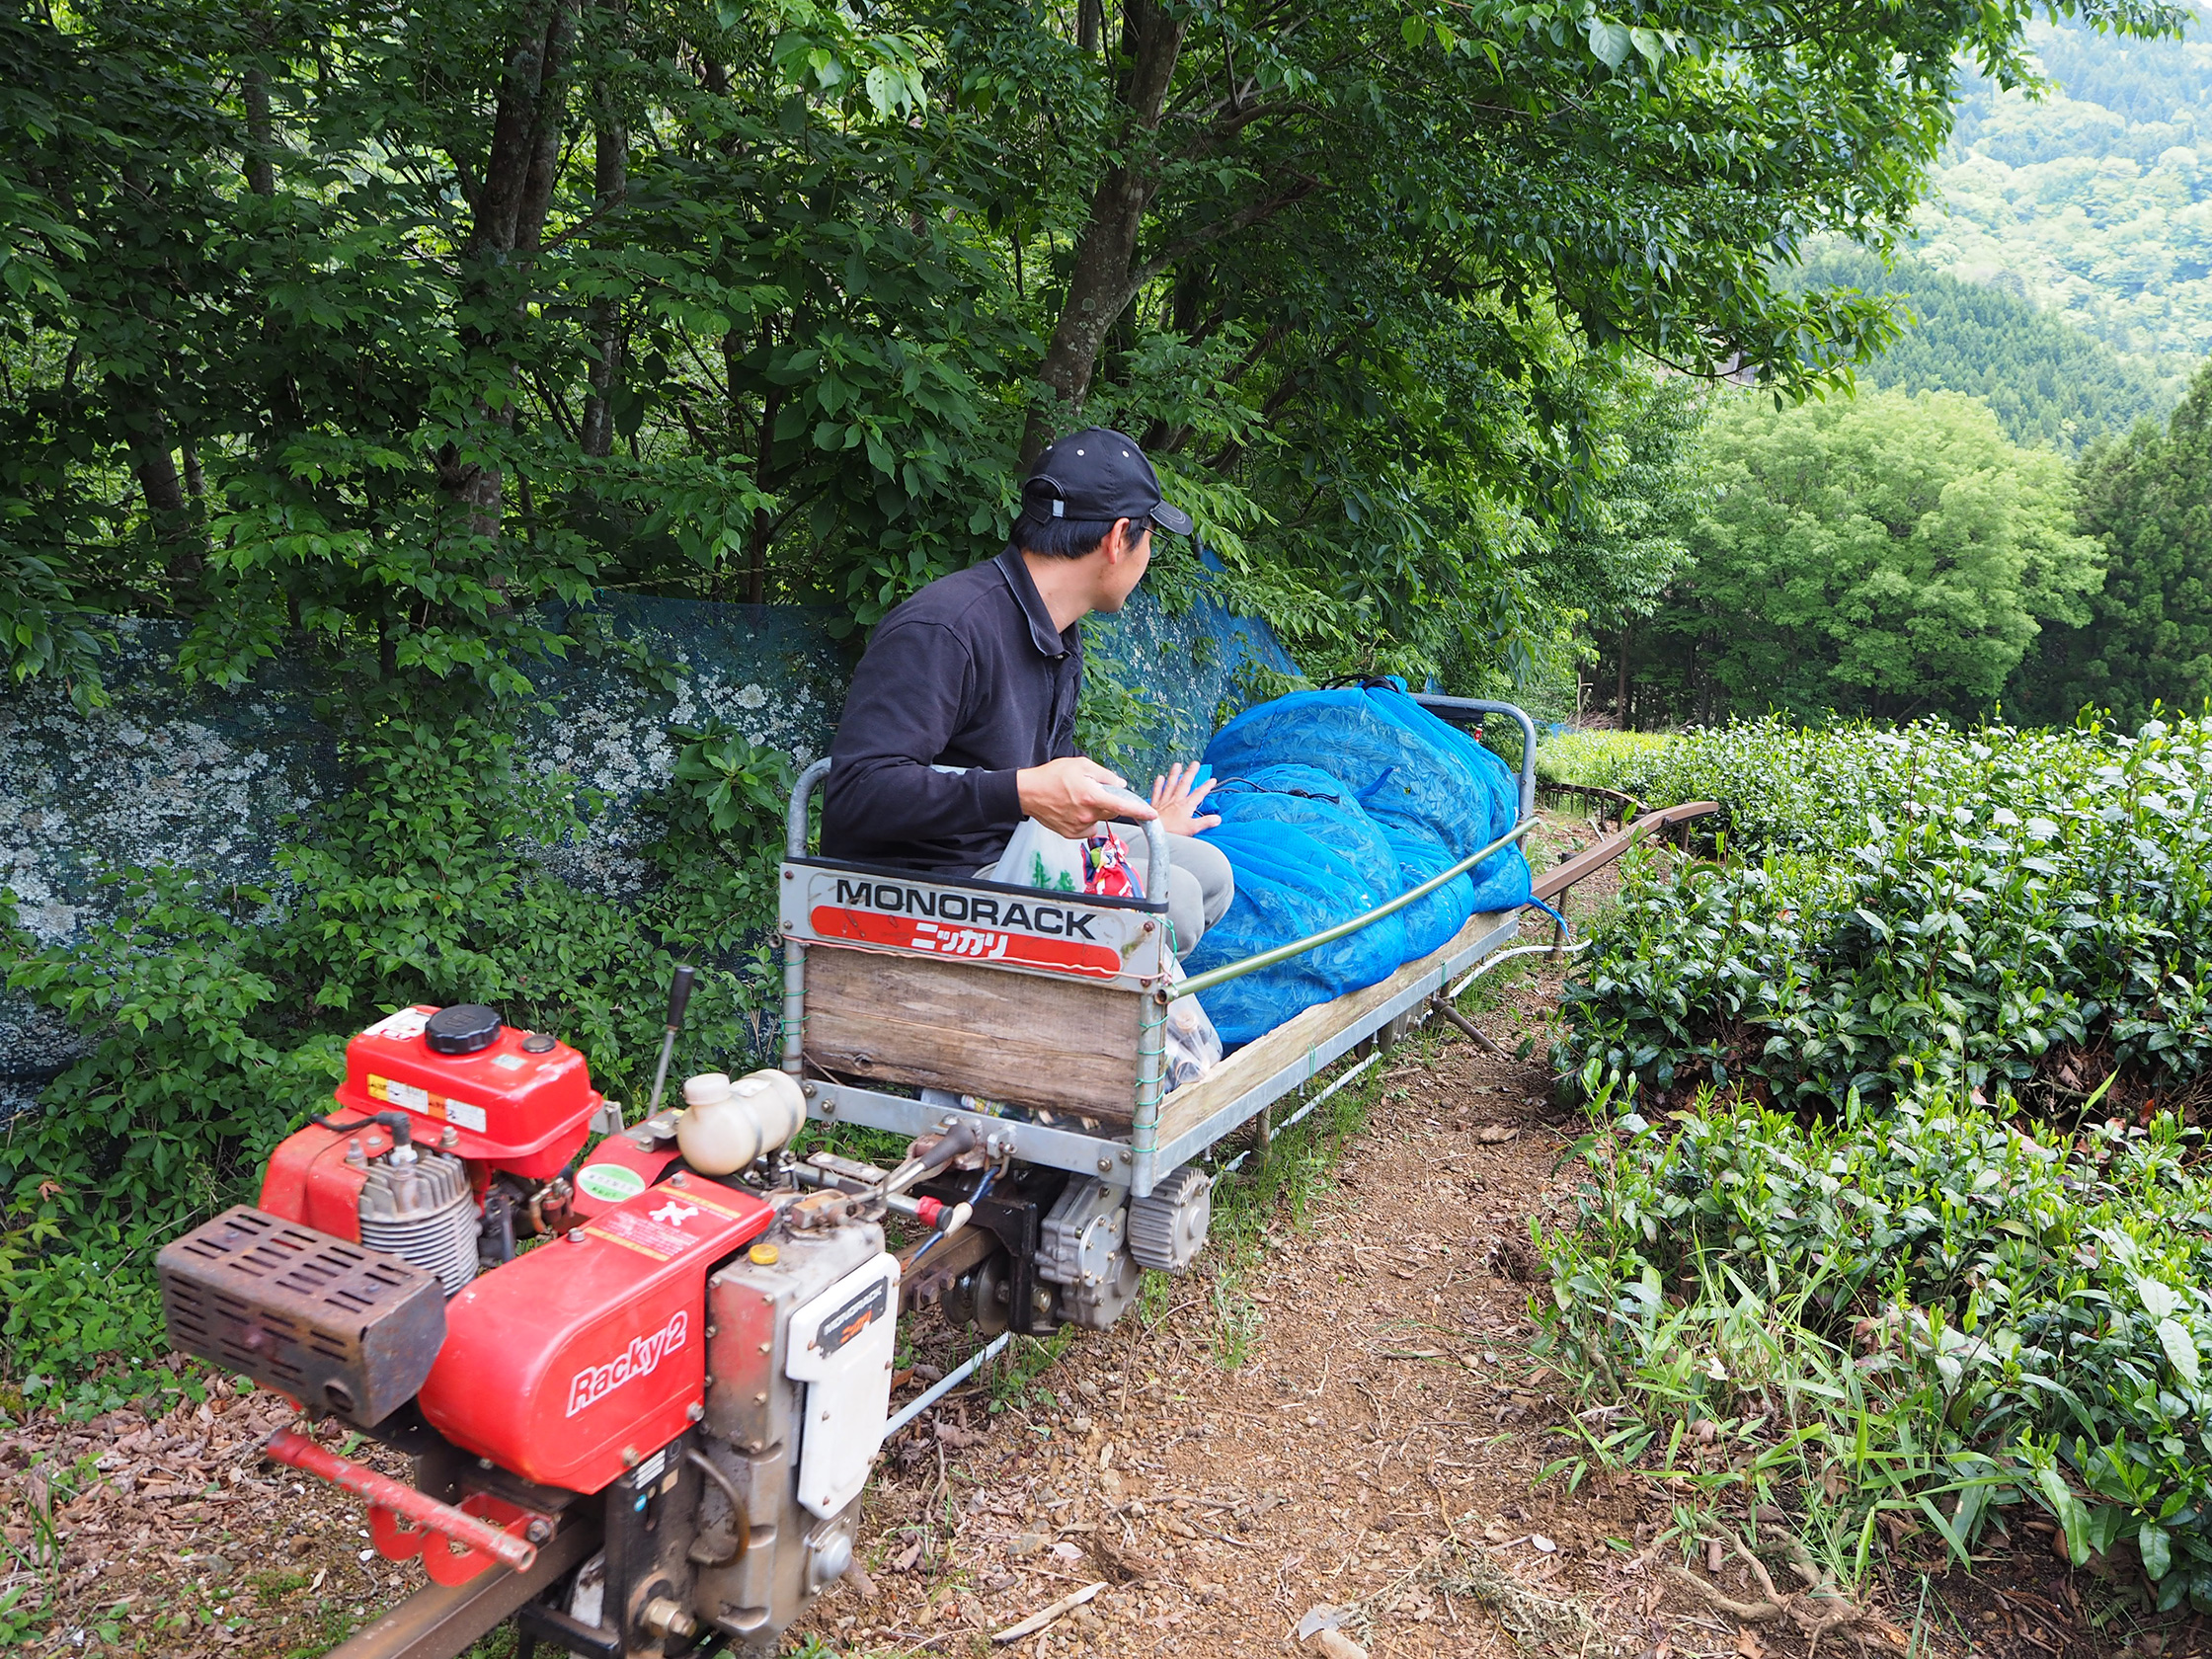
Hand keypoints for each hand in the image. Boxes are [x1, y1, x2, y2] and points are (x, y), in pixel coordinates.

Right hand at [1017, 756, 1153, 839]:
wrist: (1028, 792)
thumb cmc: (1052, 776)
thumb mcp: (1081, 765)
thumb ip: (1105, 775)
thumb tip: (1120, 785)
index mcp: (1092, 796)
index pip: (1122, 807)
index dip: (1140, 811)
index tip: (1152, 815)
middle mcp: (1087, 814)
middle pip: (1111, 812)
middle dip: (1108, 802)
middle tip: (1092, 791)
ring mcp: (1078, 826)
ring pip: (1099, 820)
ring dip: (1095, 811)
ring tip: (1077, 799)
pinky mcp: (1071, 833)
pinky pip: (1087, 828)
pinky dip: (1084, 820)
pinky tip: (1072, 809)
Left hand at [1150, 760, 1219, 835]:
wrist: (1154, 833)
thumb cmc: (1172, 832)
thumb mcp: (1192, 828)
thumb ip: (1205, 822)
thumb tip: (1217, 818)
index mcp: (1186, 806)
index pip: (1199, 794)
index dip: (1206, 786)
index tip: (1212, 780)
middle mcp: (1176, 800)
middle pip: (1184, 784)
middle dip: (1191, 773)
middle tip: (1195, 763)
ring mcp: (1165, 801)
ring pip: (1170, 784)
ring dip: (1174, 774)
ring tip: (1177, 765)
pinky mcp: (1155, 805)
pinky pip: (1157, 792)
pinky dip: (1158, 784)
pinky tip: (1160, 777)